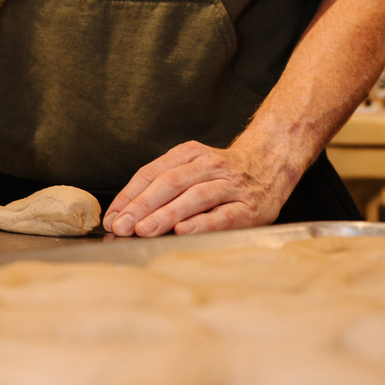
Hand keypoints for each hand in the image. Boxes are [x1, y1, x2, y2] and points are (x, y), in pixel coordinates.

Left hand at [103, 139, 296, 236]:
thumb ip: (164, 183)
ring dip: (166, 214)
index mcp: (190, 153)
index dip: (129, 195)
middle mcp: (209, 165)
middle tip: (122, 226)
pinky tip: (183, 231)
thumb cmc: (224, 173)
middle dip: (142, 206)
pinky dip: (201, 223)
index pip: (152, 173)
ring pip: (194, 197)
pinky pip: (222, 215)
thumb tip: (126, 213)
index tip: (112, 216)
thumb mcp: (193, 166)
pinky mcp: (249, 207)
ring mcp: (231, 185)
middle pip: (170, 183)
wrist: (272, 163)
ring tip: (145, 229)